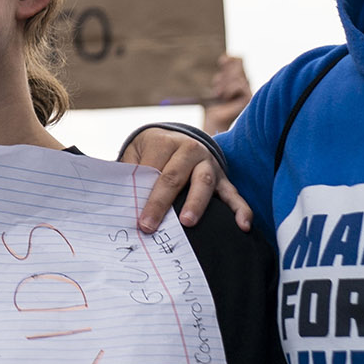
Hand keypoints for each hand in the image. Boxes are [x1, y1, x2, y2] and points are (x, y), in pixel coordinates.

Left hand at [120, 128, 252, 233]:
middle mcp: (189, 149)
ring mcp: (209, 163)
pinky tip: (243, 225)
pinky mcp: (224, 177)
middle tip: (150, 227)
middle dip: (161, 204)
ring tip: (187, 223)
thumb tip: (121, 201)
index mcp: (164, 142)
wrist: (177, 137)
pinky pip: (234, 193)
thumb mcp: (136, 154)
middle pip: (174, 177)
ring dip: (196, 204)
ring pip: (204, 183)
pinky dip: (241, 209)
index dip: (141, 195)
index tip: (134, 218)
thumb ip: (129, 174)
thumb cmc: (151, 151)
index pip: (151, 170)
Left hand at [202, 54, 251, 133]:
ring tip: (219, 95)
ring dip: (225, 84)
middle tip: (218, 91)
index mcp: (237, 80)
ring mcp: (248, 90)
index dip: (231, 59)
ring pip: (238, 76)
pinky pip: (239, 85)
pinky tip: (225, 98)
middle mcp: (245, 84)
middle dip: (226, 74)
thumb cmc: (213, 104)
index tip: (221, 60)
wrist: (214, 120)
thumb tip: (226, 57)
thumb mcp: (217, 85)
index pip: (239, 61)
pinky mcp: (249, 97)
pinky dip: (229, 90)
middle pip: (239, 66)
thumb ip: (223, 73)